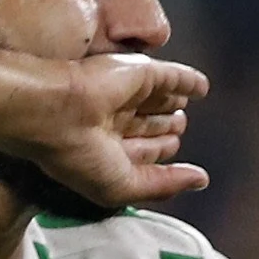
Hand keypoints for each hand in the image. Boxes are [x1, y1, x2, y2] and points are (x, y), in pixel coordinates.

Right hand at [2, 53, 211, 208]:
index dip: (157, 153)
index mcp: (105, 150)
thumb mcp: (123, 187)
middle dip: (164, 130)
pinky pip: (173, 76)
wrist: (56, 112)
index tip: (171, 154)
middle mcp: (114, 121)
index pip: (140, 152)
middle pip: (148, 126)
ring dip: (173, 106)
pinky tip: (202, 87)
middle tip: (178, 129)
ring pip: (158, 101)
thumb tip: (201, 181)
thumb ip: (164, 184)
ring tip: (184, 111)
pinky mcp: (139, 72)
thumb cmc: (78, 156)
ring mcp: (126, 95)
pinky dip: (189, 82)